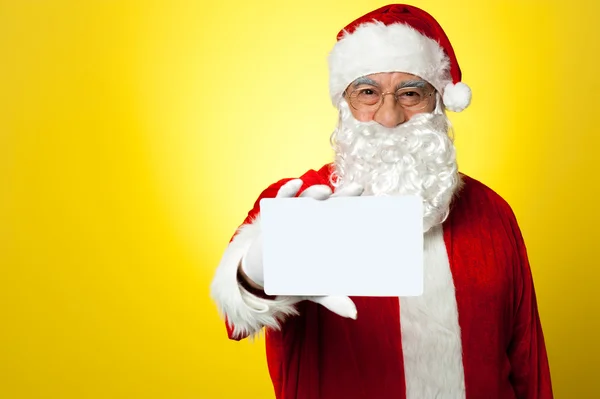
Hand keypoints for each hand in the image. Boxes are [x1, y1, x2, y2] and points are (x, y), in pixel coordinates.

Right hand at [241, 179, 363, 318]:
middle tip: (357, 189)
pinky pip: (281, 200)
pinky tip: (295, 185)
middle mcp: (313, 218)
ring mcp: (294, 214)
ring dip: (315, 194)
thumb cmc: (297, 275)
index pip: (344, 216)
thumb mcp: (315, 288)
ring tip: (324, 192)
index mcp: (326, 231)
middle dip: (343, 195)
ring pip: (307, 200)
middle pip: (331, 203)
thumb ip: (333, 298)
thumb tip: (354, 314)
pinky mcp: (275, 214)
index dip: (357, 209)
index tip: (371, 204)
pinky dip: (288, 191)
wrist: (267, 271)